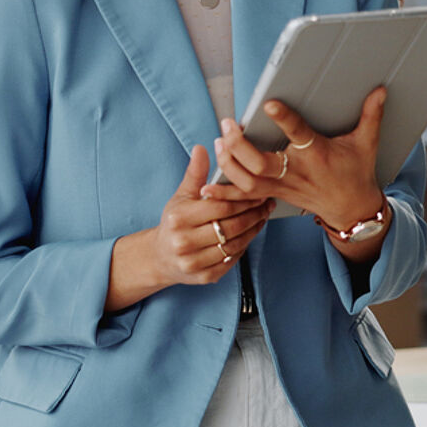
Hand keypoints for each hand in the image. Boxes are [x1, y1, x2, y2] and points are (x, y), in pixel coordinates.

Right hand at [146, 144, 271, 287]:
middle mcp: (184, 242)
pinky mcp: (204, 277)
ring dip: (253, 231)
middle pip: (230, 227)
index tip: (257, 192)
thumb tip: (202, 148)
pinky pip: (232, 261)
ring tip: (262, 217)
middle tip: (266, 204)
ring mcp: (193, 262)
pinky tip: (250, 234)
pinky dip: (244, 247)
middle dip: (253, 214)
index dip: (242, 199)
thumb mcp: (181, 196)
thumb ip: (195, 173)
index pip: (219, 207)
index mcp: (179, 218)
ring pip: (234, 245)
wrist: (160, 257)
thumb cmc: (175, 222)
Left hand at [204, 86, 387, 233]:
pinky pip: (246, 198)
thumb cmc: (356, 172)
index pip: (299, 134)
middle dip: (241, 145)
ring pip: (249, 182)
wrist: (352, 209)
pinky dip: (226, 192)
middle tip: (228, 124)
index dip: (284, 118)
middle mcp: (297, 172)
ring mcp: (283, 187)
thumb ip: (370, 115)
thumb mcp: (366, 143)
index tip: (268, 103)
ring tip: (219, 142)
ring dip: (229, 164)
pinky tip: (207, 186)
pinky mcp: (275, 195)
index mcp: (317, 154)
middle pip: (262, 164)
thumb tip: (380, 90)